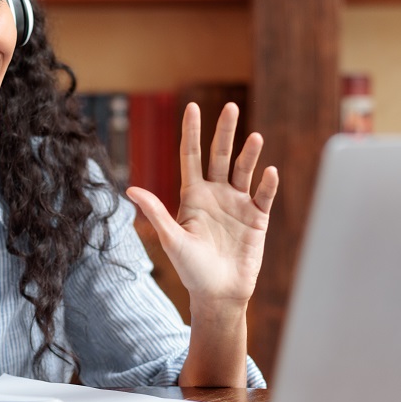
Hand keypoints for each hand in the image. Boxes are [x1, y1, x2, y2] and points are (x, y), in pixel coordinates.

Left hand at [126, 102, 277, 312]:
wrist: (218, 294)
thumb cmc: (191, 269)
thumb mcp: (172, 239)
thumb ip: (156, 212)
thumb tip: (131, 189)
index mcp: (192, 195)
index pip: (191, 157)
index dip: (191, 133)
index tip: (192, 107)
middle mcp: (216, 194)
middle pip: (220, 156)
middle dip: (225, 132)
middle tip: (230, 107)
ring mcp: (237, 204)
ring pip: (244, 171)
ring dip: (249, 154)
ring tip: (254, 137)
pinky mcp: (257, 218)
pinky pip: (263, 196)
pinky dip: (266, 184)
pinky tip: (269, 171)